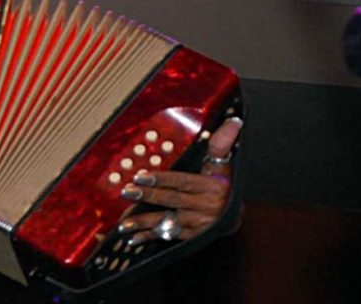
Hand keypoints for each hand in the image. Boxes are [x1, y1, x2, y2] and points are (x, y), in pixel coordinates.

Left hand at [116, 116, 242, 243]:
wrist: (236, 216)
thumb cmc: (224, 184)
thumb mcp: (223, 164)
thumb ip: (221, 143)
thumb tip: (234, 121)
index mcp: (211, 187)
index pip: (182, 182)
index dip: (161, 179)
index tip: (140, 176)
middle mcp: (205, 207)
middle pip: (172, 200)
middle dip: (148, 196)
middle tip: (126, 192)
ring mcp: (197, 224)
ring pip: (167, 222)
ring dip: (144, 223)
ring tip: (123, 224)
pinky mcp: (191, 237)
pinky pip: (168, 236)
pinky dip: (150, 237)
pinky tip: (133, 238)